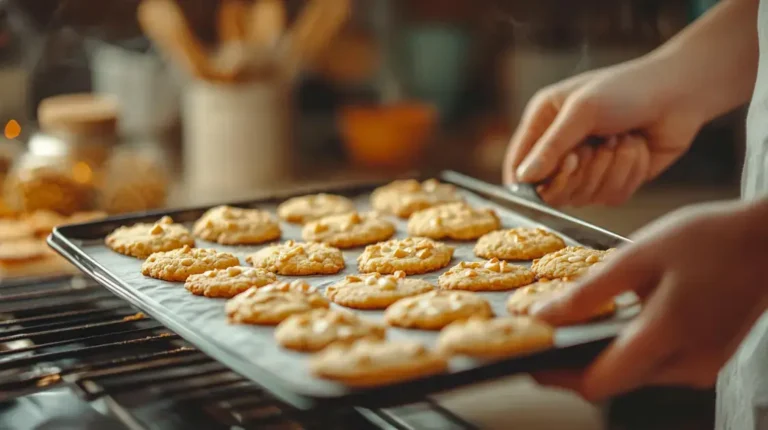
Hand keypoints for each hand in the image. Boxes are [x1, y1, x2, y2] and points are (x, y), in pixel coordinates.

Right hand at [503, 58, 704, 206]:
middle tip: (591, 150)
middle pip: (550, 191)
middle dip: (578, 173)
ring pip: (583, 197)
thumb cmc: (627, 89)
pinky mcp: (614, 179)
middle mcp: (562, 147)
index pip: (518, 166)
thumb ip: (551, 146)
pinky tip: (637, 148)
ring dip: (608, 169)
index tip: (546, 180)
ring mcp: (588, 166)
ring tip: (622, 140)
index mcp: (544, 123)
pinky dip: (628, 173)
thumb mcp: (582, 111)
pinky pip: (611, 196)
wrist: (680, 93)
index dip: (527, 182)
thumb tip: (523, 178)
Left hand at [530, 200, 767, 399]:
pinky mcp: (707, 359)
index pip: (597, 382)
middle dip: (573, 364)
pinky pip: (655, 365)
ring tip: (571, 327)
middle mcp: (686, 365)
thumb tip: (545, 317)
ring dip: (600, 356)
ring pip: (633, 375)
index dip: (556, 376)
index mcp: (667, 337)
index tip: (529, 359)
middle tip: (544, 338)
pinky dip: (627, 349)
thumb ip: (589, 292)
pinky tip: (612, 323)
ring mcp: (701, 366)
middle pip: (612, 381)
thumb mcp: (639, 256)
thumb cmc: (711, 239)